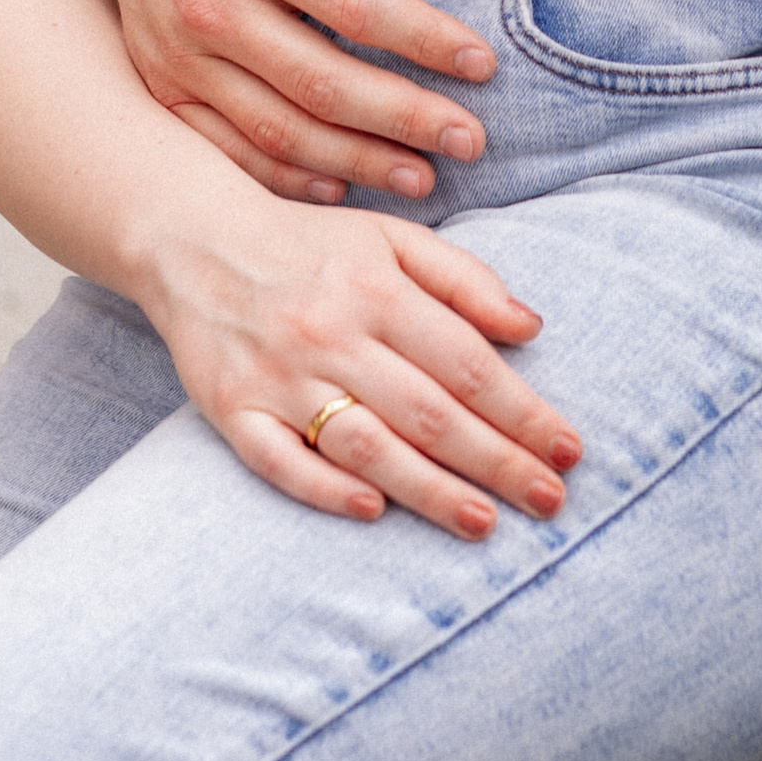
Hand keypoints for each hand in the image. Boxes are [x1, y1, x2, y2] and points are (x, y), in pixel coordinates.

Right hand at [83, 0, 498, 205]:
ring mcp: (178, 54)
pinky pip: (228, 149)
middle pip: (322, 83)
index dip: (424, 41)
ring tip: (424, 176)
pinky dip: (286, 178)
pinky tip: (342, 186)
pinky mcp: (162, 84)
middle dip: (405, 119)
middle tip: (471, 140)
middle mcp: (209, 5)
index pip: (354, 7)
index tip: (482, 65)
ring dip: (357, 161)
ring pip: (278, 129)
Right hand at [145, 190, 582, 542]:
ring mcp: (278, 377)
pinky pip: (280, 462)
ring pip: (365, 445)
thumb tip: (531, 327)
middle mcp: (331, 335)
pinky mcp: (232, 410)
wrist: (192, 239)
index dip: (524, 411)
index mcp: (377, 290)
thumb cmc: (310, 244)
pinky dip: (325, 488)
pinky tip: (374, 512)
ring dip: (429, 490)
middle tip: (550, 501)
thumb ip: (465, 280)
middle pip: (428, 412)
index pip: (468, 363)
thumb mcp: (392, 237)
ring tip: (484, 523)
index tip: (569, 449)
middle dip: (497, 461)